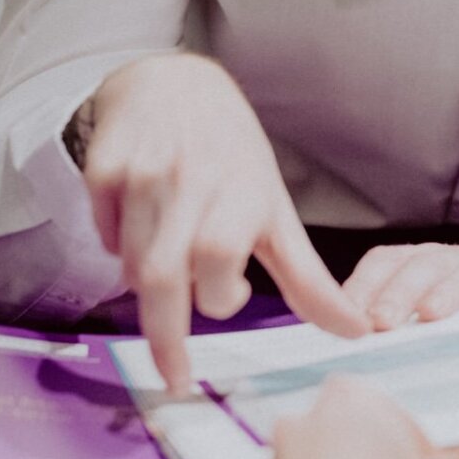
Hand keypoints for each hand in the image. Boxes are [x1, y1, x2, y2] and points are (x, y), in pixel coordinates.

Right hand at [82, 53, 366, 391]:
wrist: (175, 83)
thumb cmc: (232, 156)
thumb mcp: (275, 209)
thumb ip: (308, 278)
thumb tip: (354, 331)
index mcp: (242, 191)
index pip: (219, 263)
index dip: (222, 296)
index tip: (231, 298)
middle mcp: (192, 177)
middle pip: (164, 274)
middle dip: (165, 338)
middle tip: (174, 375)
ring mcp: (143, 169)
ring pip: (132, 263)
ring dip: (148, 282)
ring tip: (170, 261)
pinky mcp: (105, 164)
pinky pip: (104, 234)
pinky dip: (117, 249)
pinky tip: (137, 233)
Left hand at [342, 241, 458, 330]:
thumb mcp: (444, 307)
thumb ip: (403, 325)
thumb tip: (350, 353)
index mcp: (431, 264)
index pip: (388, 261)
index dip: (363, 286)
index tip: (342, 319)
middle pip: (427, 264)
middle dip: (399, 291)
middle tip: (378, 322)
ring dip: (450, 292)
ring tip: (430, 316)